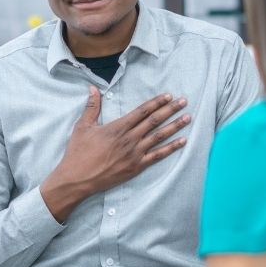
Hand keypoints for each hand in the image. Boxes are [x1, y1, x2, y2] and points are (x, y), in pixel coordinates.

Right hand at [41, 87, 190, 221]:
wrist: (77, 178)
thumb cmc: (78, 152)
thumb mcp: (82, 126)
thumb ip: (92, 106)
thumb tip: (93, 88)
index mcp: (117, 127)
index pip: (142, 111)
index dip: (156, 102)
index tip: (168, 96)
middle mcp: (129, 139)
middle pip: (154, 121)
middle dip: (170, 110)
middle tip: (184, 101)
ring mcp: (135, 154)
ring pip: (159, 136)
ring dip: (175, 126)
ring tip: (188, 118)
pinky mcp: (136, 167)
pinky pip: (158, 156)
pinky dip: (171, 148)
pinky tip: (182, 142)